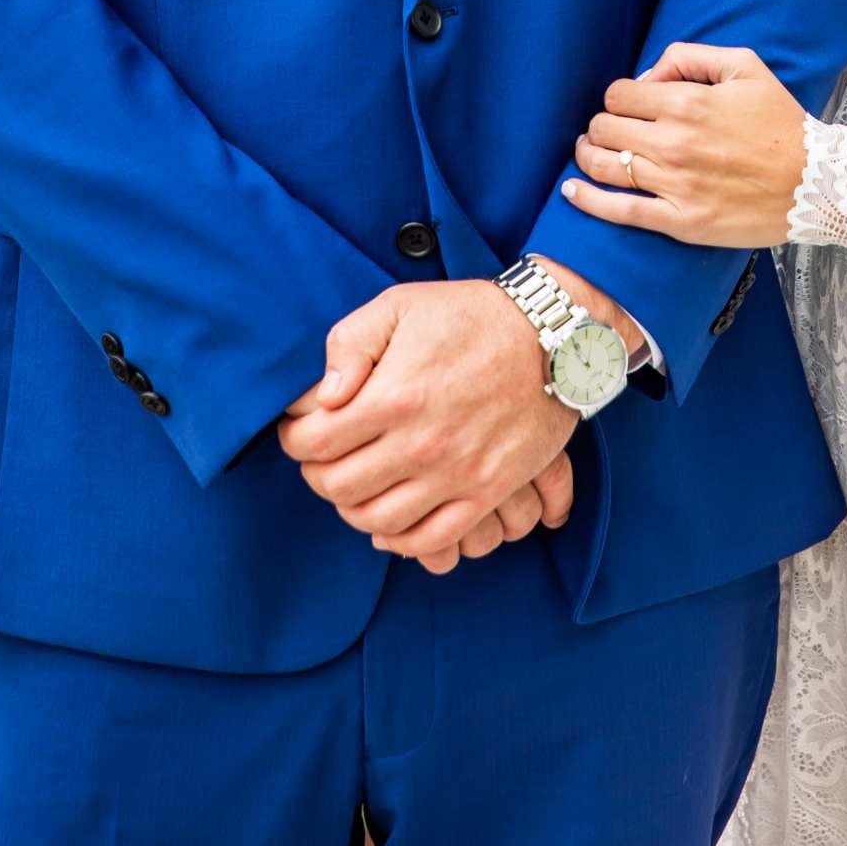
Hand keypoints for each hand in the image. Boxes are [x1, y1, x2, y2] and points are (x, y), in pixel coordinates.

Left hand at [277, 279, 577, 564]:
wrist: (551, 335)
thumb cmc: (470, 315)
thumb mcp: (401, 305)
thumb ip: (350, 345)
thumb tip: (323, 396)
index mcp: (394, 396)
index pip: (314, 443)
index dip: (294, 438)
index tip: (299, 428)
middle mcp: (420, 443)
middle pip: (338, 487)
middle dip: (317, 473)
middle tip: (322, 456)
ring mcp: (455, 473)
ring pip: (377, 520)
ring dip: (353, 508)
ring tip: (354, 484)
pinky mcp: (485, 491)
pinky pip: (430, 539)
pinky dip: (400, 540)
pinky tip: (389, 520)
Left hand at [563, 42, 806, 246]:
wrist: (816, 182)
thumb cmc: (781, 122)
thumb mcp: (745, 66)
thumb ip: (690, 56)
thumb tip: (649, 76)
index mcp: (687, 103)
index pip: (618, 94)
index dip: (619, 97)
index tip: (629, 105)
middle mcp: (674, 143)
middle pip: (604, 128)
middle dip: (602, 125)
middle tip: (610, 130)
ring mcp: (675, 185)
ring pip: (604, 166)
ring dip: (587, 157)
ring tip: (588, 154)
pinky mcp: (681, 222)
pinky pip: (621, 212)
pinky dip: (589, 201)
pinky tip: (572, 193)